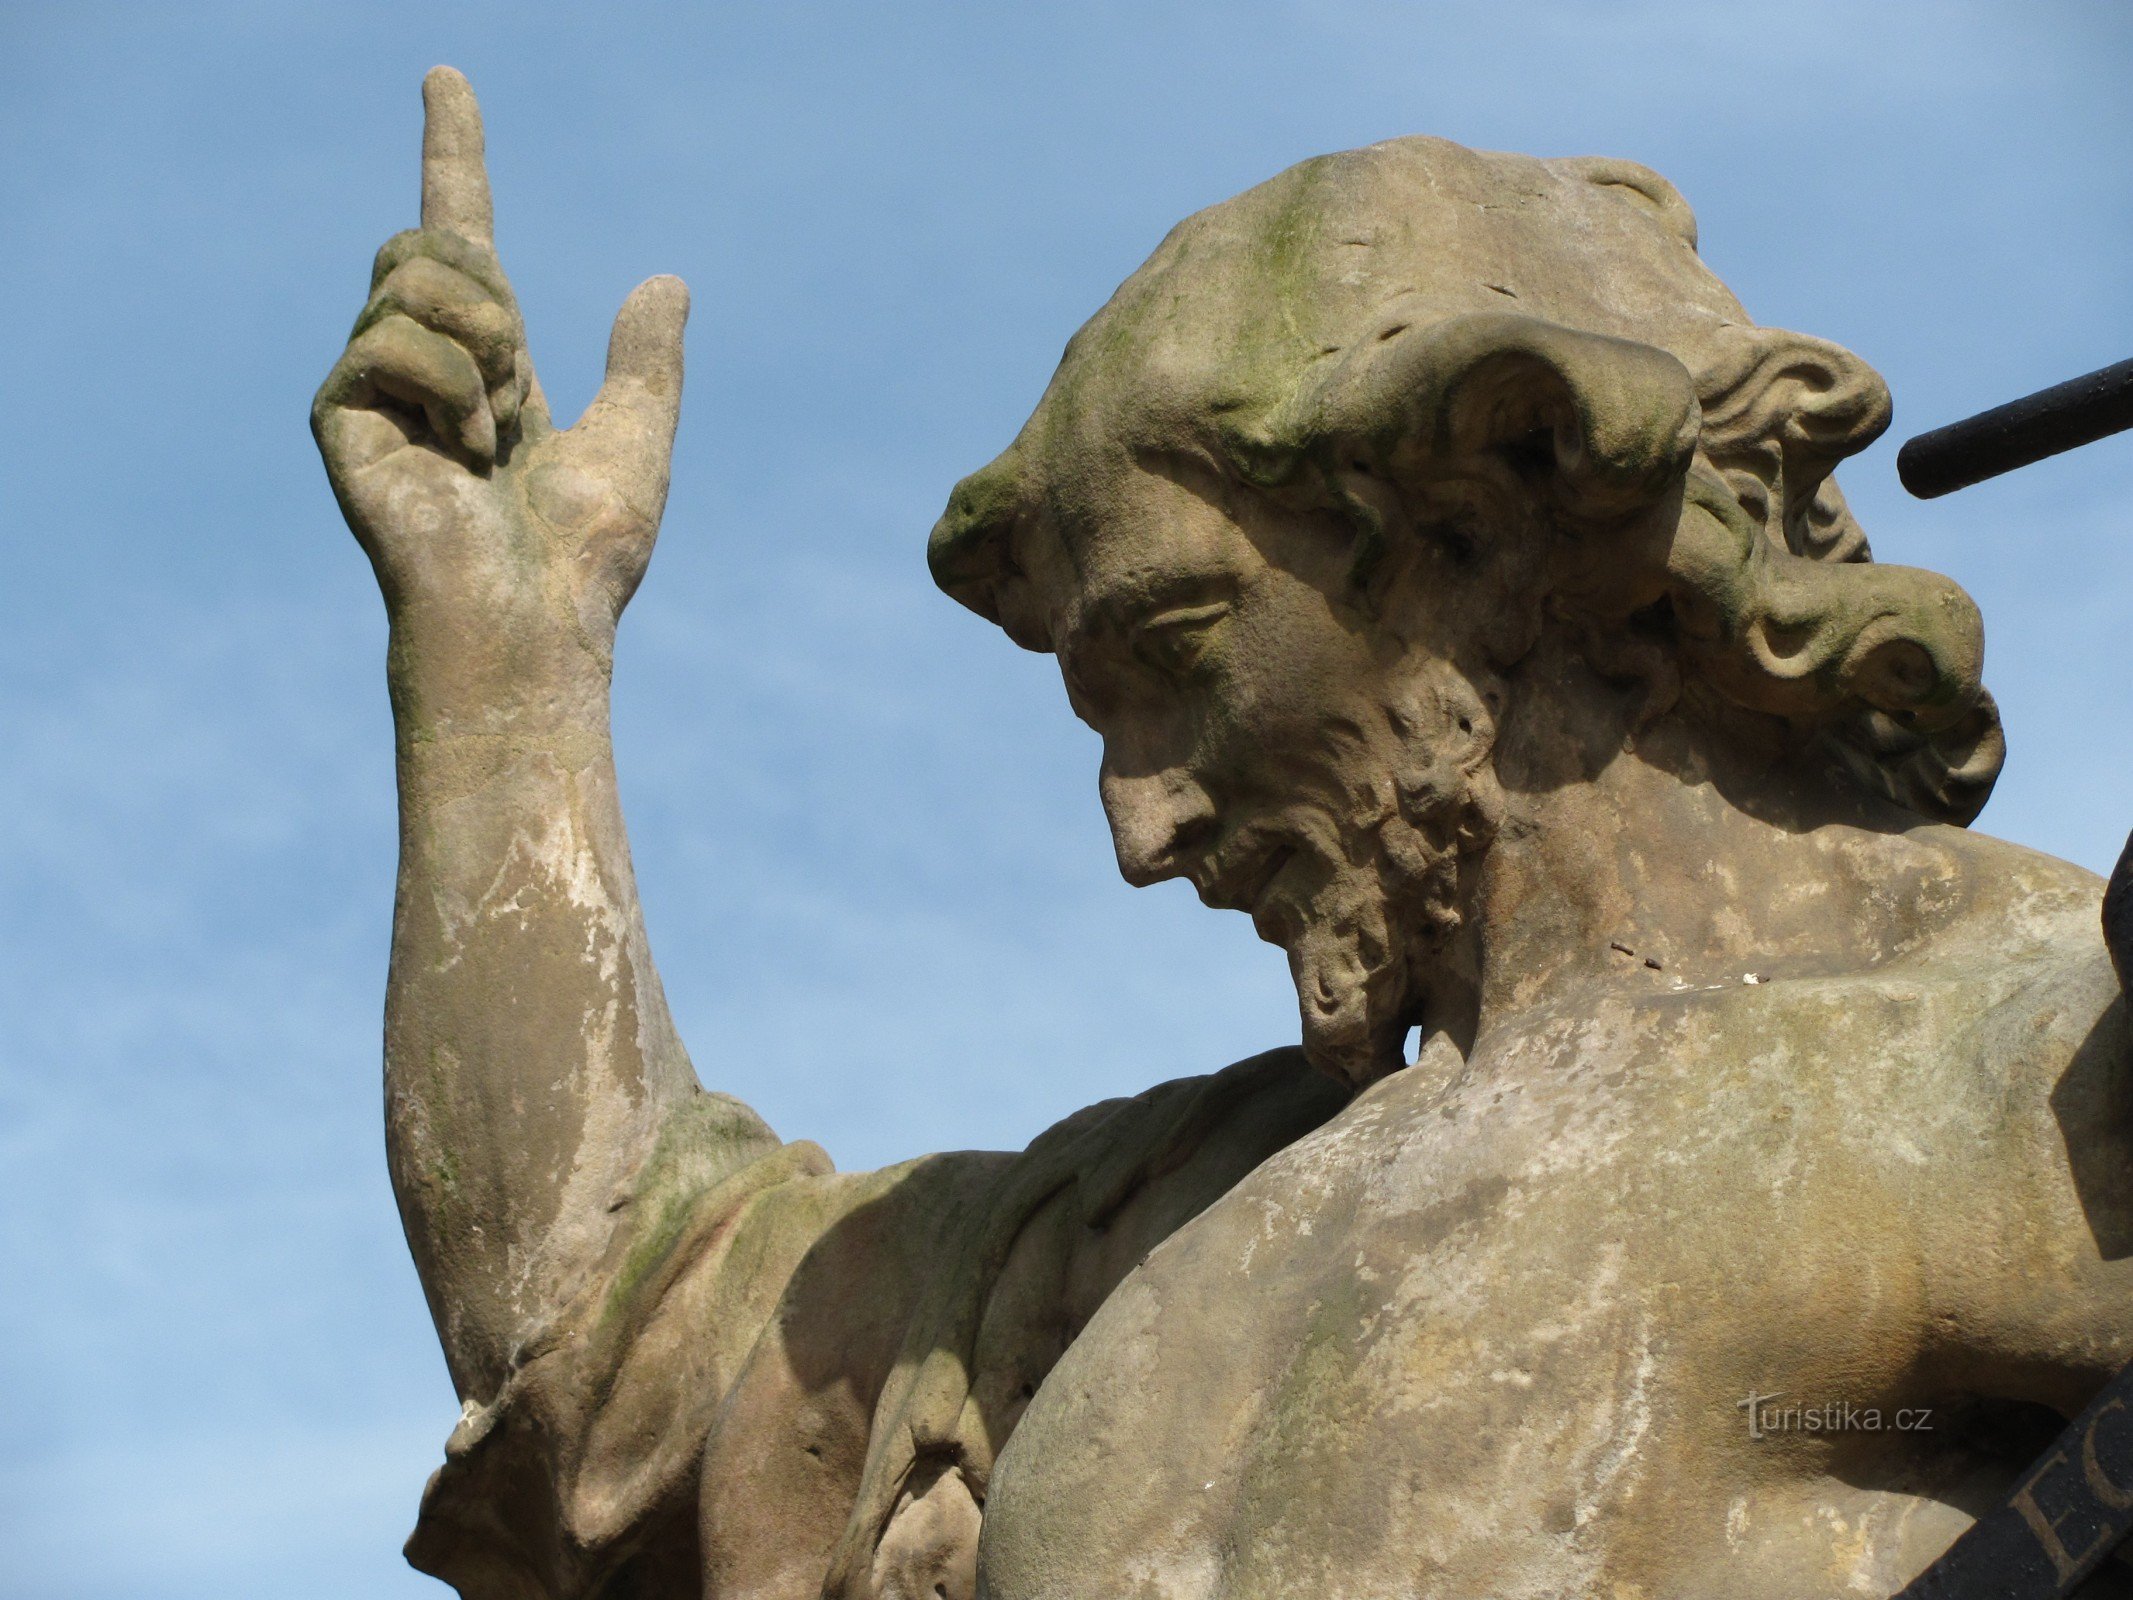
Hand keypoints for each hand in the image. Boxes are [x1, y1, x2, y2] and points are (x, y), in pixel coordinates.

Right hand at [313, 67, 687, 709]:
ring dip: (484, 348)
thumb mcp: (636, 440)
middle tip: (520, 391)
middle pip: (431, 237)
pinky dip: (455, 391)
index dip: (456, 154)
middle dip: (494, 295)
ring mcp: (374, 386)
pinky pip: (394, 336)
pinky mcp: (340, 413)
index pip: (464, 230)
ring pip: (415, 275)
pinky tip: (462, 459)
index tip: (448, 81)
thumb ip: (645, 365)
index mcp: (488, 356)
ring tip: (493, 441)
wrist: (533, 622)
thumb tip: (667, 281)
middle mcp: (422, 361)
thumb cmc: (582, 559)